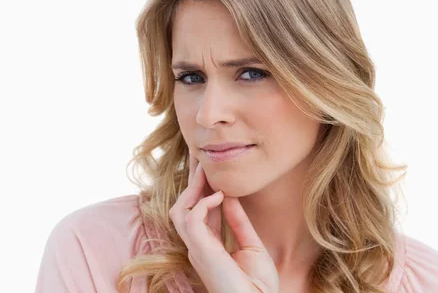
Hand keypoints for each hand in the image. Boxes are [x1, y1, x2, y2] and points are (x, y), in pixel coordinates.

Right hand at [168, 151, 279, 292]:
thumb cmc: (257, 286)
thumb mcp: (250, 246)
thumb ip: (237, 221)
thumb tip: (230, 196)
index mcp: (208, 246)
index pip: (197, 211)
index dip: (199, 189)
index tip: (205, 169)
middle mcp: (197, 246)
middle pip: (183, 207)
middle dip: (191, 182)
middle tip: (199, 158)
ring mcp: (196, 249)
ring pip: (179, 210)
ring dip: (192, 188)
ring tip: (205, 171)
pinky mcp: (200, 250)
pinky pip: (190, 218)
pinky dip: (202, 202)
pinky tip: (218, 195)